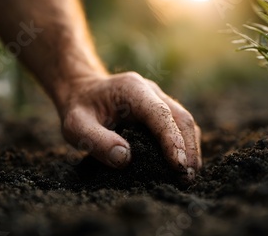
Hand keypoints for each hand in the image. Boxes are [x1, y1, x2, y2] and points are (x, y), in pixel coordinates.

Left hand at [59, 72, 201, 180]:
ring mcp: (159, 99)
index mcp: (133, 89)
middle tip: (187, 178)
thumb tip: (125, 158)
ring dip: (191, 149)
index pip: (160, 114)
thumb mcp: (76, 125)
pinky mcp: (162, 110)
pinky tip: (181, 166)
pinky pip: (180, 126)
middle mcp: (151, 91)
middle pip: (181, 118)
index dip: (172, 140)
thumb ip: (97, 141)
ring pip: (185, 122)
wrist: (82, 91)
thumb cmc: (80, 108)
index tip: (178, 166)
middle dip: (188, 149)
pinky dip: (185, 146)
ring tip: (187, 176)